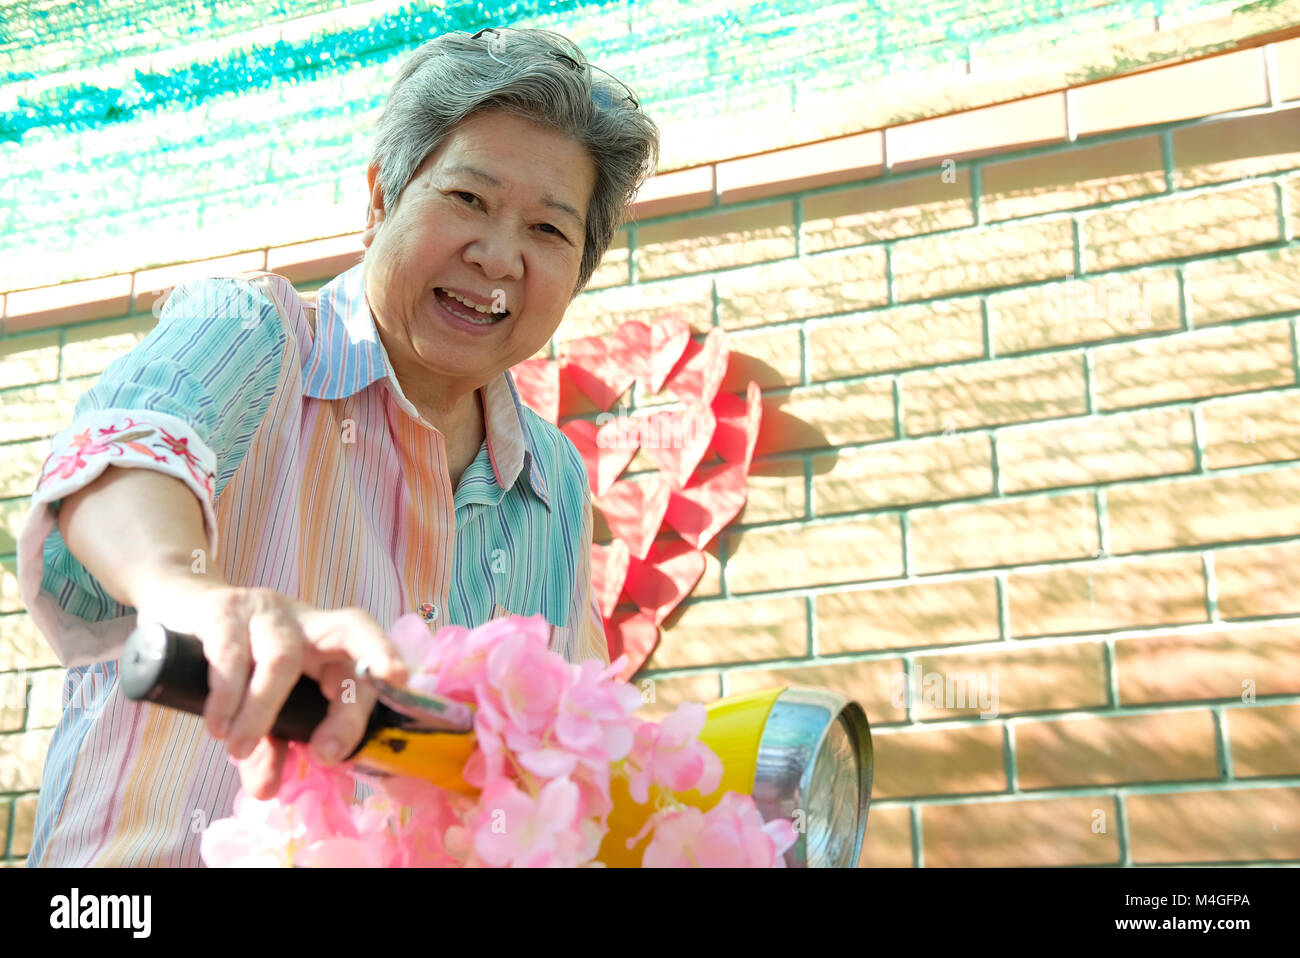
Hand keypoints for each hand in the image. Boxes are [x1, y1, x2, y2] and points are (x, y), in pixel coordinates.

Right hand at [132, 573, 408, 799]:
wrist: (179, 612)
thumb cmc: (238, 665)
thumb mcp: (262, 706)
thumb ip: (271, 746)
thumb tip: (265, 789)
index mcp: (329, 640)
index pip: (368, 643)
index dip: (383, 660)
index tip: (398, 683)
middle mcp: (307, 620)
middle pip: (352, 630)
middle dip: (357, 685)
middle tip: (328, 752)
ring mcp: (266, 609)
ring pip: (281, 658)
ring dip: (262, 713)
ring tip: (239, 749)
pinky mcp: (221, 610)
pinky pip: (230, 653)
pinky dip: (227, 695)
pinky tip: (217, 725)